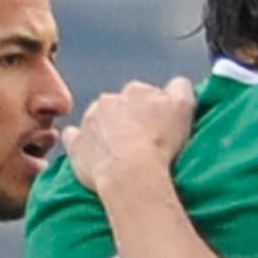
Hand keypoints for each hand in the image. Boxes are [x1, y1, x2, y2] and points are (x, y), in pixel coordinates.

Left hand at [62, 76, 194, 191]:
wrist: (131, 174)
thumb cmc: (160, 143)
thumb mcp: (184, 107)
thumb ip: (181, 87)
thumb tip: (176, 84)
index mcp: (135, 91)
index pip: (146, 95)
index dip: (154, 112)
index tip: (159, 129)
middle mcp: (108, 100)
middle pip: (121, 107)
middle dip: (129, 120)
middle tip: (141, 143)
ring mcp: (88, 122)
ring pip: (98, 121)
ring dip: (107, 131)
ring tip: (120, 154)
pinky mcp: (75, 144)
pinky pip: (74, 138)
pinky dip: (82, 143)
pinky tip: (92, 154)